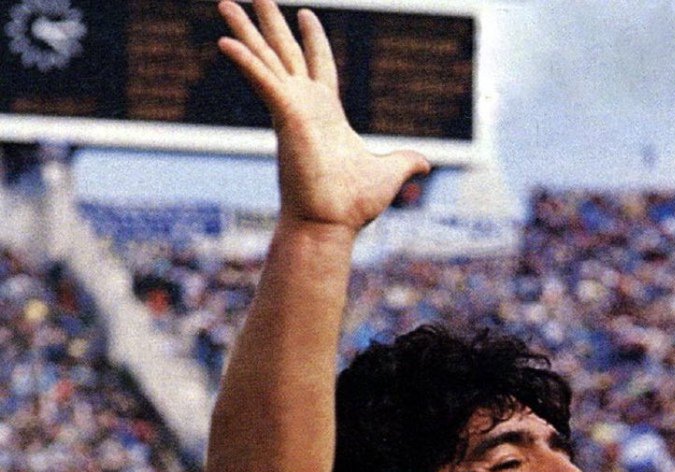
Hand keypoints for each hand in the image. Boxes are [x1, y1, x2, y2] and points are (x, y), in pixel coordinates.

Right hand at [217, 0, 428, 230]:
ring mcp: (292, 109)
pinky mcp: (286, 117)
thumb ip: (405, 161)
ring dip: (246, 30)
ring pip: (266, 59)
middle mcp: (305, 106)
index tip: (305, 13)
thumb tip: (425, 162)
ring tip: (225, 1)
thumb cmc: (354, 204)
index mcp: (326, 113)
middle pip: (285, 53)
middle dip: (270, 23)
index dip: (313, 39)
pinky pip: (264, 80)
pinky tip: (226, 41)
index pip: (319, 65)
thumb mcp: (389, 172)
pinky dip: (246, 60)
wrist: (332, 223)